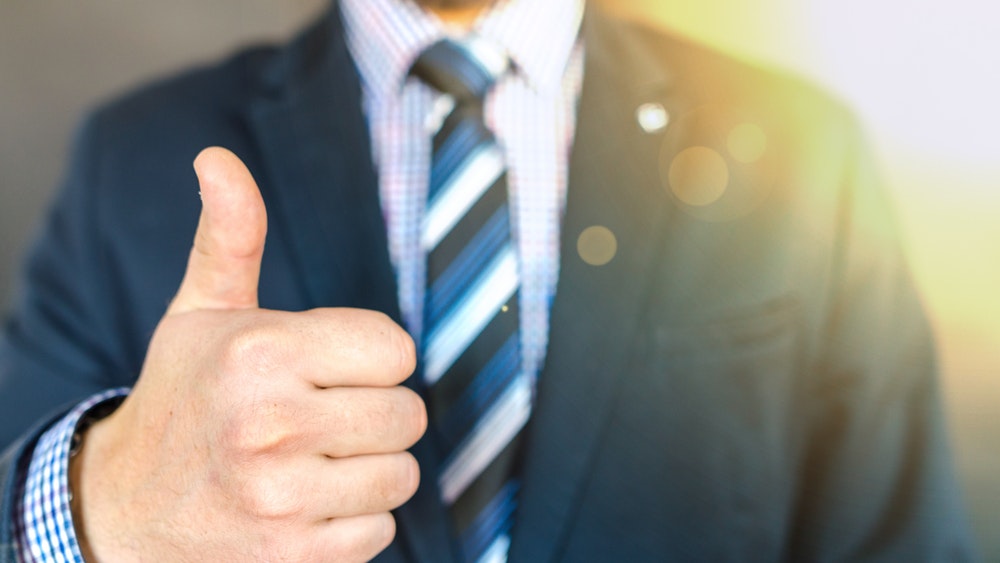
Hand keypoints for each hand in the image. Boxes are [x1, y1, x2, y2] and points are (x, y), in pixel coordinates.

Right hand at [70, 147, 425, 561]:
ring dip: (367, 467)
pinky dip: (353, 519)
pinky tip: (306, 503)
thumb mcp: (201, 313)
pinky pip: (380, 529)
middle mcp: (272, 424)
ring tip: (312, 459)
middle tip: (321, 414)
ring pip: (401, 473)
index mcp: (261, 352)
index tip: (333, 365)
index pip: (396, 348)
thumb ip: (229, 236)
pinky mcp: (294, 555)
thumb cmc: (182, 399)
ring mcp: (283, 497)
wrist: (129, 508)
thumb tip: (217, 159)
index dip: (371, 357)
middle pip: (408, 413)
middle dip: (373, 412)